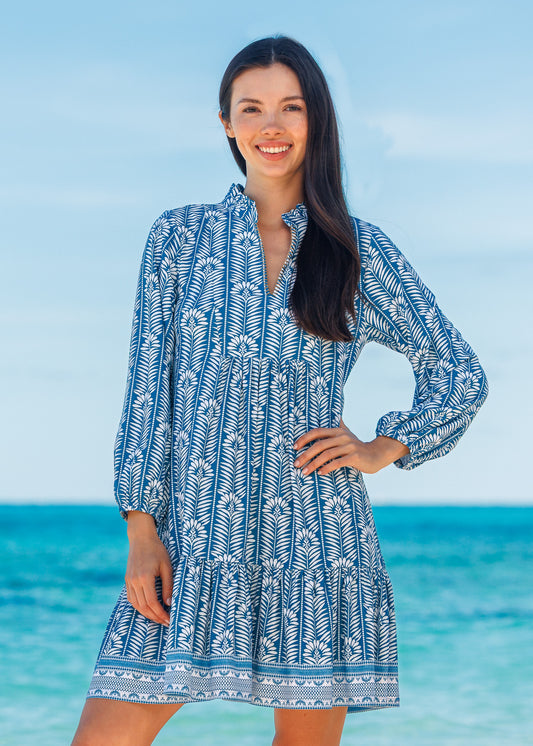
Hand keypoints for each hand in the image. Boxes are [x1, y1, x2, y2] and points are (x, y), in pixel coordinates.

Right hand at [125, 511, 172, 625]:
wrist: (141, 538)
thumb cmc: (157, 551)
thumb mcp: (167, 567)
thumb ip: (168, 586)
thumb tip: (169, 604)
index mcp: (145, 577)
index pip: (153, 602)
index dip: (161, 613)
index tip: (169, 619)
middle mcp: (134, 581)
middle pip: (144, 606)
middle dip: (155, 617)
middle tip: (165, 622)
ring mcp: (129, 581)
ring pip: (136, 604)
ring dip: (146, 614)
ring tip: (158, 618)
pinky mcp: (127, 580)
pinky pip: (131, 598)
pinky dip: (139, 606)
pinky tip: (148, 609)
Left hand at [293, 417, 409, 475]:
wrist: (376, 454)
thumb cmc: (356, 447)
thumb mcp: (346, 435)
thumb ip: (336, 427)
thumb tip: (329, 417)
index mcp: (337, 431)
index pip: (317, 432)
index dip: (304, 438)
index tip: (294, 447)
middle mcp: (342, 436)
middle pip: (319, 444)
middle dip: (305, 454)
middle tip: (296, 464)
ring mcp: (349, 446)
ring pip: (326, 454)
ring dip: (313, 464)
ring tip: (304, 472)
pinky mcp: (355, 457)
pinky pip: (337, 462)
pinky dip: (327, 468)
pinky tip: (320, 473)